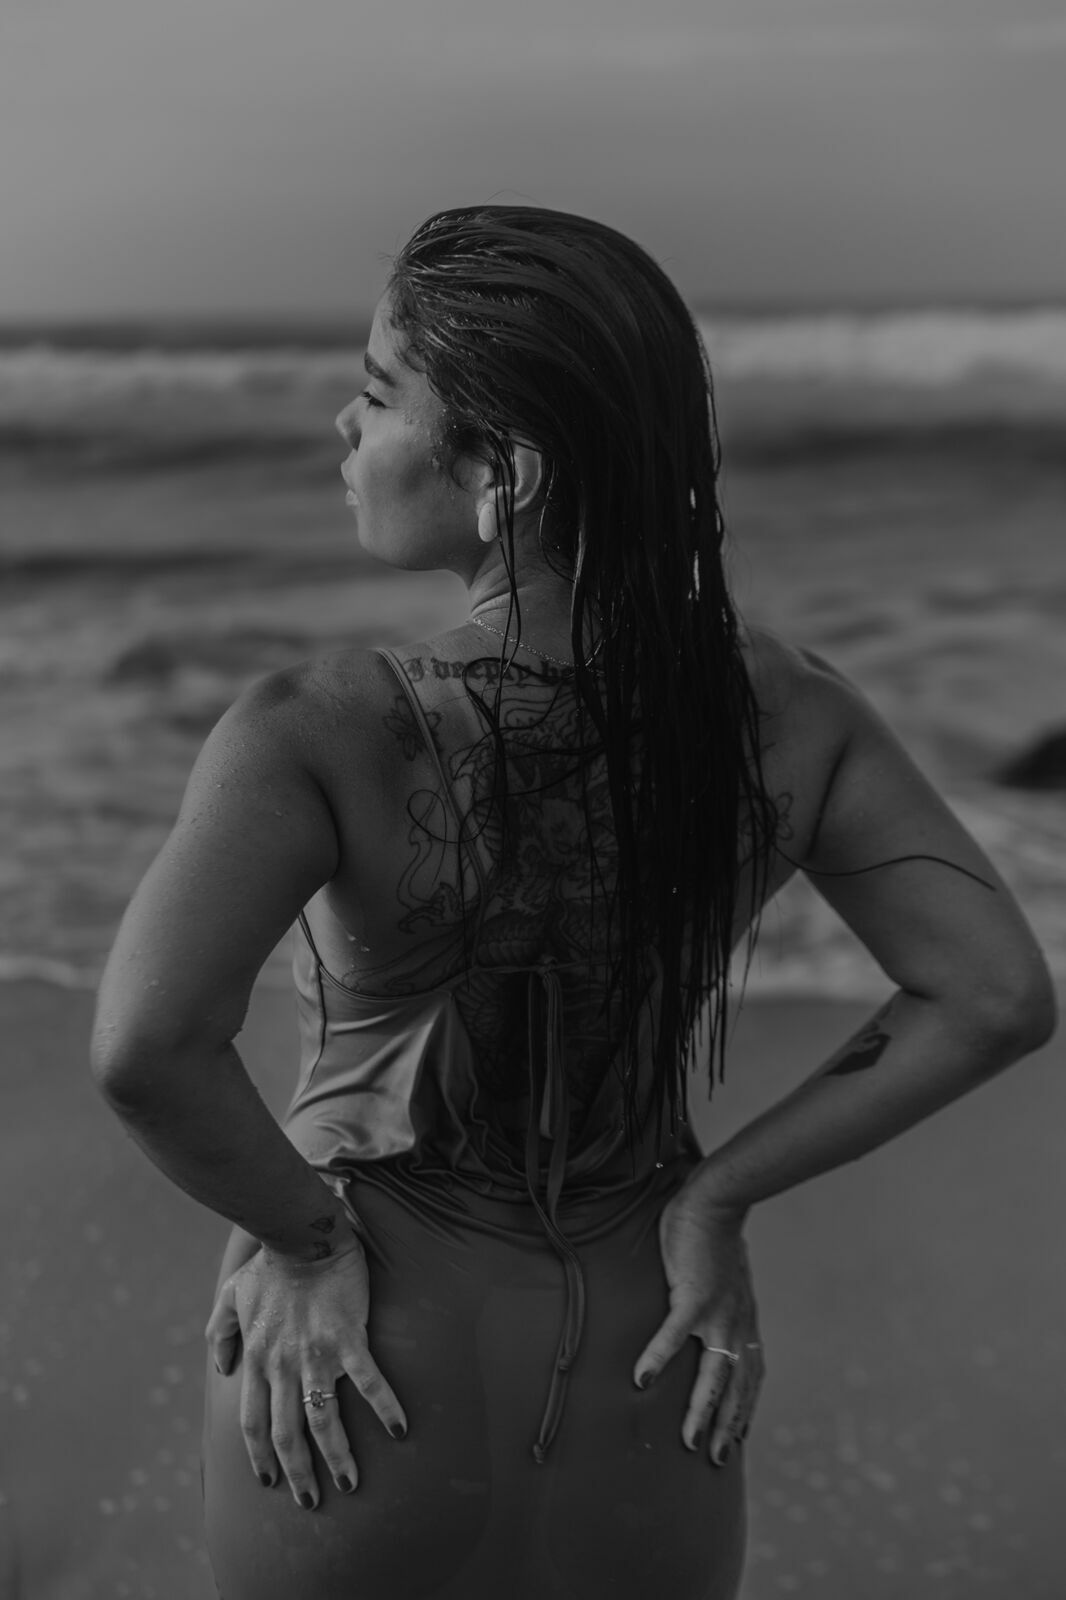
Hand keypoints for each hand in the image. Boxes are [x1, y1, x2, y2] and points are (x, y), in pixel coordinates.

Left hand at [204, 1235, 407, 1508]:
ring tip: (349, 1483)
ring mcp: (314, 1354)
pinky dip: (384, 1407)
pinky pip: (367, 1381)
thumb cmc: (269, 1264)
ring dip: (337, 1457)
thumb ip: (221, 1332)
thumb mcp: (232, 1295)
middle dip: (298, 1474)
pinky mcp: (347, 1338)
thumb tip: (220, 1367)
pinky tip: (399, 1430)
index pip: (253, 1422)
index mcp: (257, 1359)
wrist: (302, 1235)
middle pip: (287, 1433)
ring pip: (323, 1420)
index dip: (259, 1456)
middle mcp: (282, 1365)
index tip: (268, 1481)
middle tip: (311, 1500)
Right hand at [633, 1184, 763, 1464]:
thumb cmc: (712, 1236)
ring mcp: (717, 1312)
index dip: (746, 1408)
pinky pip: (674, 1336)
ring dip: (701, 1410)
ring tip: (688, 1440)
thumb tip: (701, 1310)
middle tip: (717, 1460)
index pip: (752, 1374)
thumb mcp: (724, 1278)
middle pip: (737, 1387)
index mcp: (743, 1320)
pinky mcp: (692, 1295)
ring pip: (713, 1374)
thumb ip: (717, 1300)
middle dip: (729, 1426)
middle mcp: (736, 1324)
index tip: (739, 1437)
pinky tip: (641, 1380)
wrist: (715, 1201)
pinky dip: (659, 1359)